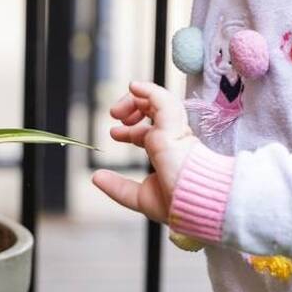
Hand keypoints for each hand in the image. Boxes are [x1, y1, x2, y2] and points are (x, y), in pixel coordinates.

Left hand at [91, 81, 196, 224]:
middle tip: (114, 114)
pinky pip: (163, 100)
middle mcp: (175, 139)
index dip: (130, 131)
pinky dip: (148, 89)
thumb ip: (118, 187)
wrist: (194, 205)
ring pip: (159, 101)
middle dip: (132, 108)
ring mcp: (175, 131)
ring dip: (137, 98)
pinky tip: (134, 86)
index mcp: (170, 153)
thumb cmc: (177, 205)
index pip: (149, 132)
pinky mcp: (174, 126)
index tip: (114, 133)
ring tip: (117, 107)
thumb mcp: (140, 197)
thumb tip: (97, 177)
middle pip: (154, 112)